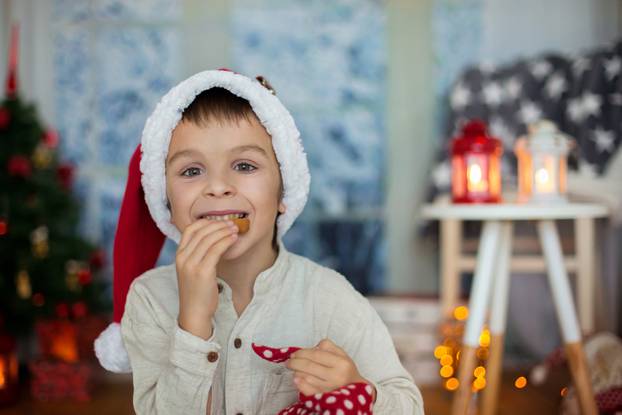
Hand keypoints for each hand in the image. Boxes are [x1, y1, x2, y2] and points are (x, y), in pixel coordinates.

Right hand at [176, 219, 238, 338]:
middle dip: (219, 225)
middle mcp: (182, 258)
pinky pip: (216, 249)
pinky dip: (226, 241)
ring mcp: (191, 264)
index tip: (219, 221)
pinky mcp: (203, 271)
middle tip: (232, 223)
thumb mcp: (192, 270)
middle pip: (201, 232)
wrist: (194, 313)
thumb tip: (214, 239)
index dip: (205, 222)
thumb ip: (198, 255)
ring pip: (209, 239)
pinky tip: (234, 239)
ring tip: (235, 229)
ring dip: (224, 231)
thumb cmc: (197, 292)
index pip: (190, 230)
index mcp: (179, 256)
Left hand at [285, 339, 375, 400]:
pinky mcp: (324, 398)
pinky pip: (307, 390)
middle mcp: (336, 376)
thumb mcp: (343, 355)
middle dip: (295, 362)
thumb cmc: (347, 372)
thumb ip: (329, 347)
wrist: (357, 394)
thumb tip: (313, 347)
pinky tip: (296, 379)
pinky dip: (299, 383)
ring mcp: (329, 389)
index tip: (294, 354)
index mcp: (341, 363)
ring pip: (306, 377)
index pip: (316, 354)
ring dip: (296, 372)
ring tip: (294, 369)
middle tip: (289, 361)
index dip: (302, 353)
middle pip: (309, 366)